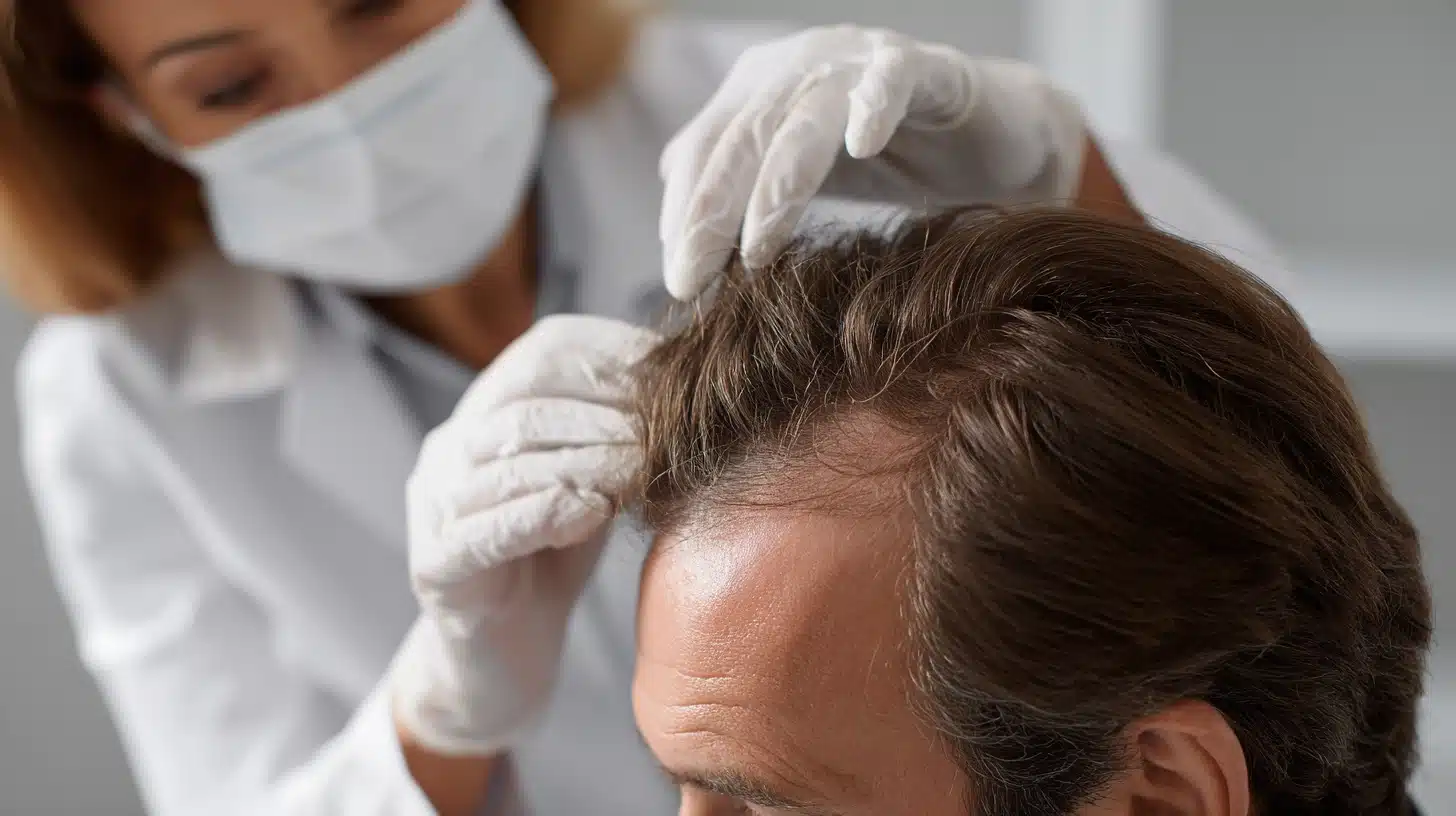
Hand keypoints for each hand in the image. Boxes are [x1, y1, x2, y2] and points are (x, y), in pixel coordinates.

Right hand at [390, 315, 659, 755]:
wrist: (501, 659)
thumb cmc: (553, 560)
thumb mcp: (592, 481)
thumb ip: (617, 434)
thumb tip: (684, 379)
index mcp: (484, 414)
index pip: (541, 351)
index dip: (610, 352)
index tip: (668, 370)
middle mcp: (449, 449)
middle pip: (526, 400)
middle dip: (605, 411)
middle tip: (664, 430)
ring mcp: (432, 507)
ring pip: (508, 461)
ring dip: (587, 460)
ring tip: (640, 471)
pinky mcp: (435, 568)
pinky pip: (486, 529)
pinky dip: (545, 513)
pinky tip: (592, 513)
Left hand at [660, 26, 1086, 299]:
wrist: (996, 139)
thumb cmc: (893, 160)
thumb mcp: (803, 181)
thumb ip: (740, 190)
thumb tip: (671, 223)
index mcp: (763, 90)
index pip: (707, 150)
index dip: (685, 211)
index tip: (677, 279)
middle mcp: (803, 64)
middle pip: (742, 137)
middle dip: (711, 210)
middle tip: (690, 277)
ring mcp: (862, 61)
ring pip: (806, 117)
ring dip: (778, 182)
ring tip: (760, 244)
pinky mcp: (928, 68)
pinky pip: (895, 80)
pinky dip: (876, 104)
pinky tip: (863, 144)